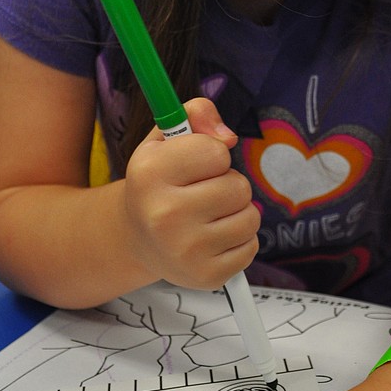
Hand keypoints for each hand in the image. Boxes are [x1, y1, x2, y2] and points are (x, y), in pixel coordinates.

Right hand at [123, 97, 259, 289]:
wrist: (138, 238)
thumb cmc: (160, 181)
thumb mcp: (166, 138)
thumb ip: (197, 113)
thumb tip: (228, 137)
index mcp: (149, 174)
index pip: (216, 152)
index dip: (212, 154)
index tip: (194, 165)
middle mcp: (163, 215)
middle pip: (238, 187)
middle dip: (228, 184)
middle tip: (202, 193)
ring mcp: (185, 251)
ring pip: (251, 217)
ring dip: (237, 212)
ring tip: (209, 215)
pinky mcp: (206, 277)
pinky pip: (252, 246)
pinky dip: (239, 239)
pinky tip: (212, 238)